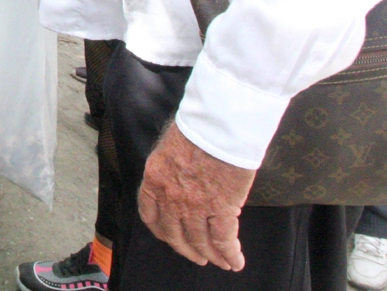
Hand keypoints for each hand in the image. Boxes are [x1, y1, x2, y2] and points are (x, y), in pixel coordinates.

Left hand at [138, 123, 254, 270]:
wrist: (217, 124)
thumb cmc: (196, 126)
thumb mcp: (169, 144)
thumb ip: (169, 166)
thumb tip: (178, 176)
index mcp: (154, 178)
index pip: (150, 214)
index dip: (161, 231)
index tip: (169, 238)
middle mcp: (170, 197)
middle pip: (175, 234)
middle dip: (187, 249)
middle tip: (197, 256)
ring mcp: (195, 206)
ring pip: (200, 241)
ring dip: (211, 255)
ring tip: (220, 262)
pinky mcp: (221, 209)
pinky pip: (223, 240)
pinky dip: (230, 255)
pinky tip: (235, 262)